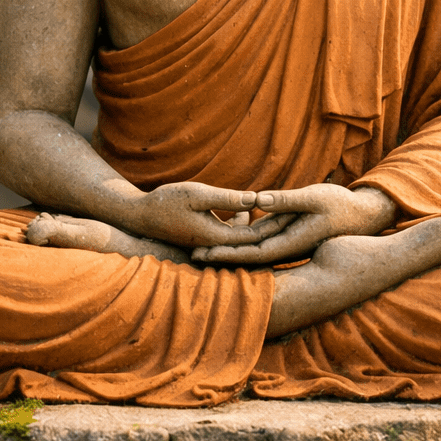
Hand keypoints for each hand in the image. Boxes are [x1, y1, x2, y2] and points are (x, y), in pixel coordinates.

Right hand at [126, 181, 291, 248]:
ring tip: (285, 213)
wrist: (139, 214)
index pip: (255, 237)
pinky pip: (233, 233)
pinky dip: (245, 223)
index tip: (297, 214)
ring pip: (244, 237)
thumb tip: (257, 199)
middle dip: (276, 228)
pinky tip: (254, 208)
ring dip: (262, 226)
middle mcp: (216, 246)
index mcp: (217, 239)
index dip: (277, 225)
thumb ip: (227, 198)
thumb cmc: (166, 201)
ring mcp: (211, 243)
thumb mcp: (198, 194)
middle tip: (300, 215)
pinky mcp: (206, 237)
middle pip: (254, 240)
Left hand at [190, 184, 395, 263]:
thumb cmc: (342, 204)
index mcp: (291, 243)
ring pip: (253, 251)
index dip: (226, 254)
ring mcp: (288, 244)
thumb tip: (257, 200)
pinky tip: (228, 237)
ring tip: (202, 249)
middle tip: (191, 256)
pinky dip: (243, 242)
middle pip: (248, 257)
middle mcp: (287, 249)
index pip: (252, 253)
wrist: (365, 216)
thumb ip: (287, 200)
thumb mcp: (315, 197)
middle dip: (221, 256)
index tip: (203, 253)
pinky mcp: (289, 237)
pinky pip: (262, 242)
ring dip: (229, 251)